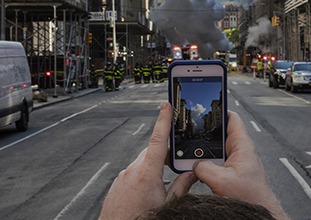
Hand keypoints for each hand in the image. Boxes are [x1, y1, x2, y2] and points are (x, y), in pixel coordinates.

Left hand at [99, 102, 197, 218]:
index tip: (166, 105)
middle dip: (164, 156)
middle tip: (174, 167)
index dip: (163, 120)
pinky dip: (141, 178)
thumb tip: (194, 173)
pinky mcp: (117, 184)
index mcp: (147, 173)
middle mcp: (132, 171)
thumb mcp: (169, 204)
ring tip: (159, 190)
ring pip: (142, 164)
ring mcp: (122, 177)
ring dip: (153, 170)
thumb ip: (183, 186)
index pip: (158, 139)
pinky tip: (145, 195)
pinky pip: (132, 174)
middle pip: (152, 152)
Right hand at [193, 111, 288, 219]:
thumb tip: (194, 164)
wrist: (258, 213)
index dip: (219, 109)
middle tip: (191, 129)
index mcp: (242, 147)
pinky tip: (196, 170)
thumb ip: (205, 168)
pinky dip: (205, 165)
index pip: (232, 118)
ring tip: (190, 152)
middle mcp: (239, 152)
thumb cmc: (251, 198)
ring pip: (216, 151)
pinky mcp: (231, 174)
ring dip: (204, 153)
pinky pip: (215, 164)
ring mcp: (235, 163)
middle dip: (206, 133)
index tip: (206, 105)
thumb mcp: (222, 181)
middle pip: (220, 134)